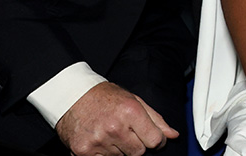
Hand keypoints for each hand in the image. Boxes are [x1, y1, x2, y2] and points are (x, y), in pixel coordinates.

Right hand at [55, 82, 177, 155]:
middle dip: (136, 144)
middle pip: (139, 152)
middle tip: (126, 132)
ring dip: (119, 149)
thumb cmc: (105, 97)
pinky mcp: (84, 151)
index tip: (151, 138)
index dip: (156, 141)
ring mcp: (98, 141)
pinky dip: (104, 154)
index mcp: (130, 112)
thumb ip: (156, 120)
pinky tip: (100, 141)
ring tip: (110, 133)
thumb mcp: (134, 101)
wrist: (72, 96)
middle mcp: (115, 127)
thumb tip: (173, 135)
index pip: (155, 141)